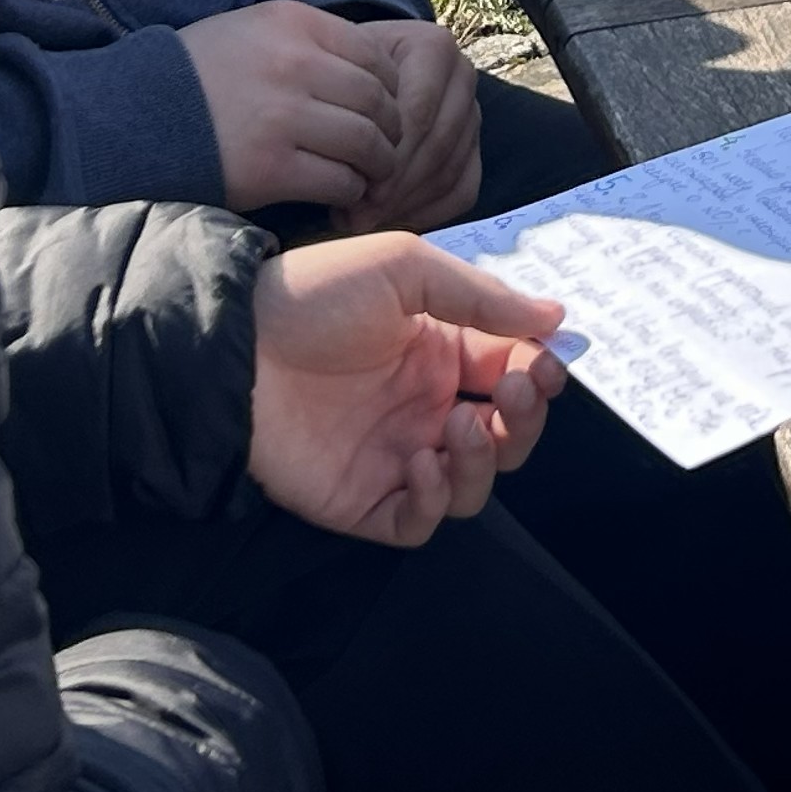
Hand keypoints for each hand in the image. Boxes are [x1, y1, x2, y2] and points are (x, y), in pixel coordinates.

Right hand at [182, 0, 402, 211]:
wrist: (126, 118)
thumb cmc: (191, 77)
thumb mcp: (249, 32)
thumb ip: (306, 43)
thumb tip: (370, 74)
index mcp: (292, 23)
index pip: (374, 54)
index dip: (389, 89)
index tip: (383, 111)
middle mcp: (295, 63)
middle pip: (378, 100)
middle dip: (391, 131)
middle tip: (384, 151)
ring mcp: (284, 116)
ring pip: (368, 143)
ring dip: (378, 166)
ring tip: (369, 177)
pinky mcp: (271, 167)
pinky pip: (340, 181)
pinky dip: (350, 192)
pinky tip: (340, 196)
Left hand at [248, 235, 565, 545]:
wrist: (232, 345)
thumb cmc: (316, 296)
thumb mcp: (404, 270)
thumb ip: (481, 297)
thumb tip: (557, 317)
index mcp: (441, 353)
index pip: (514, 374)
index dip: (541, 375)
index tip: (546, 366)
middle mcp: (425, 407)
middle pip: (506, 435)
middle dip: (525, 419)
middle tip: (515, 393)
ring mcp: (396, 456)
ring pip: (473, 484)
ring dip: (486, 461)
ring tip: (461, 428)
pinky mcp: (361, 499)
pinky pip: (420, 521)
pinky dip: (436, 501)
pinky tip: (423, 463)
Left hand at [339, 20, 484, 235]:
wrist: (356, 71)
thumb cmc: (340, 75)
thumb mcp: (336, 76)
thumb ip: (344, 117)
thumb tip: (352, 196)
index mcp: (434, 46)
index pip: (418, 112)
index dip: (386, 157)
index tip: (350, 190)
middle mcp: (462, 75)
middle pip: (437, 144)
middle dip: (395, 187)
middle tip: (356, 216)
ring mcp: (472, 114)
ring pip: (450, 171)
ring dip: (406, 204)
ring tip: (363, 220)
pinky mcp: (474, 149)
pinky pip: (462, 191)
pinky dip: (428, 213)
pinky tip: (390, 222)